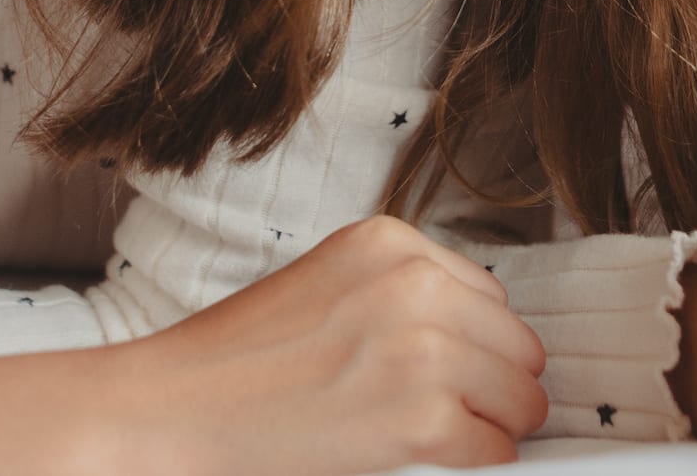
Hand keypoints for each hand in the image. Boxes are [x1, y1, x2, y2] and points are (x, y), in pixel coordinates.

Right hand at [124, 215, 546, 474]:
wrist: (174, 410)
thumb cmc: (239, 358)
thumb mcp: (329, 283)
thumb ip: (400, 289)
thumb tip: (480, 336)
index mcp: (389, 242)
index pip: (488, 293)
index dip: (475, 340)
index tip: (455, 367)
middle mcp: (413, 284)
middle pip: (516, 341)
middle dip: (497, 381)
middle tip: (461, 408)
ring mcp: (422, 351)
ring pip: (521, 394)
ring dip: (496, 421)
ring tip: (450, 434)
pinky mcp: (421, 420)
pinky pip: (497, 446)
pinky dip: (478, 459)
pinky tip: (436, 456)